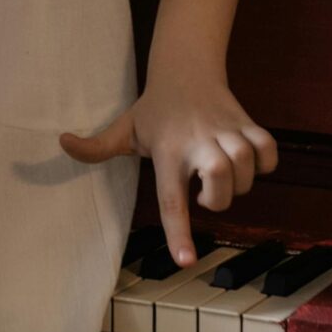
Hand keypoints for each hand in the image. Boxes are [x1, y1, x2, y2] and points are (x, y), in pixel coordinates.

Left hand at [60, 68, 276, 267]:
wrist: (185, 68)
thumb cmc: (155, 110)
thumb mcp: (124, 128)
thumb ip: (95, 146)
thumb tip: (62, 142)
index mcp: (166, 151)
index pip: (170, 199)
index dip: (178, 232)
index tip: (186, 262)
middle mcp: (197, 141)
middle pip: (219, 181)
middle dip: (217, 198)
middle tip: (203, 192)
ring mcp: (225, 131)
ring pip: (246, 168)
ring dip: (240, 183)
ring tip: (222, 176)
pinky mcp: (248, 123)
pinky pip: (268, 153)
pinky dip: (265, 163)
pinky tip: (246, 161)